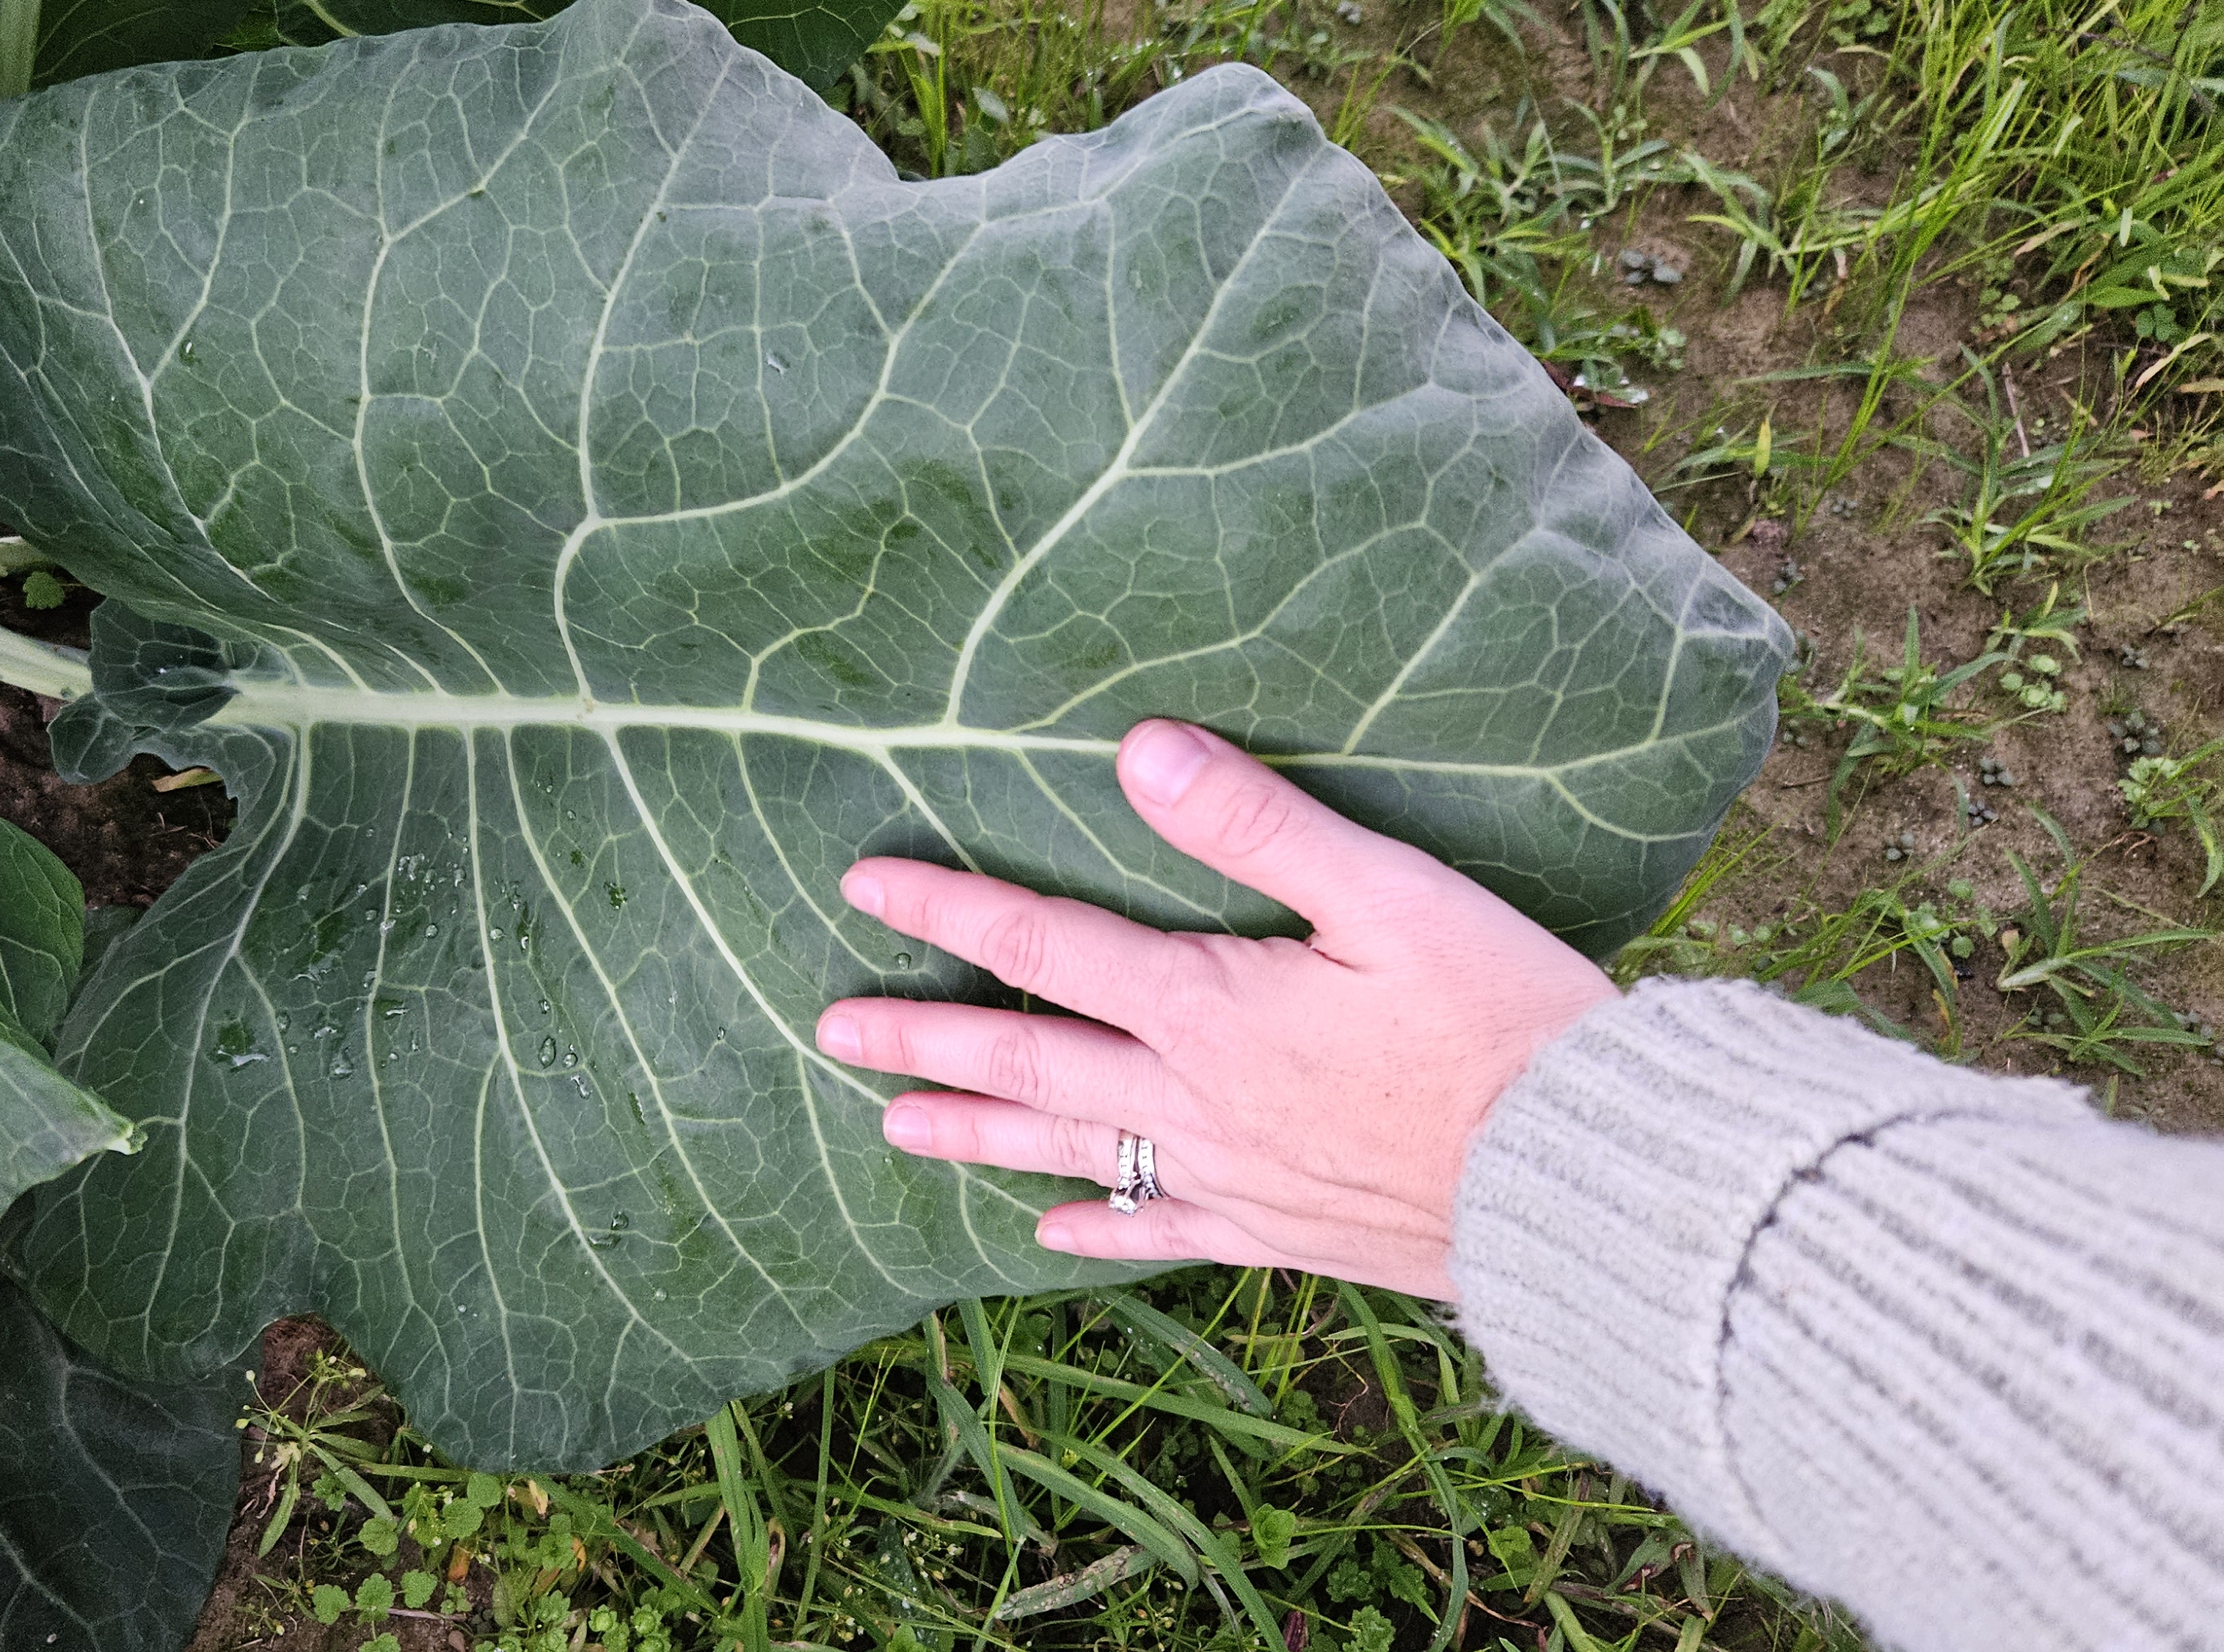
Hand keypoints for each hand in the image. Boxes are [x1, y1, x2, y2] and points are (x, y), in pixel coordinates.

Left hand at [814, 721, 1615, 1297]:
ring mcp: (1232, 1177)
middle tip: (828, 1028)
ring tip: (892, 1124)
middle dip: (923, 1037)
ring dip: (976, 1132)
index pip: (1044, 944)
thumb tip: (1138, 747)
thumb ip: (1256, 823)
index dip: (949, 907)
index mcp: (1209, 1006)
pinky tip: (1049, 1236)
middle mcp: (1195, 1100)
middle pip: (1029, 1060)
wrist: (1584, 1182)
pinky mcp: (1281, 1232)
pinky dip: (1098, 1231)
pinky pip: (1162, 1233)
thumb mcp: (1388, 895)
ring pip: (1070, 1151)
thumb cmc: (1502, 1023)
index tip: (864, 884)